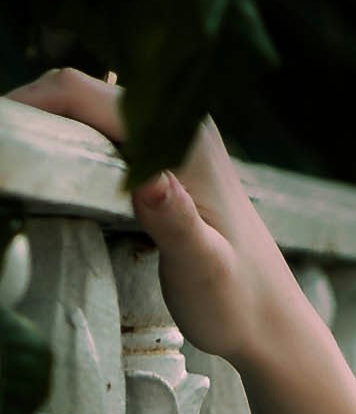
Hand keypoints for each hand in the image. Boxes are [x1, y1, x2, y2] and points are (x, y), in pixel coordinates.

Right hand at [6, 70, 308, 369]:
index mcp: (184, 140)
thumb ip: (176, 224)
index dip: (33, 104)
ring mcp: (172, 138)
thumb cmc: (238, 304)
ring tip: (16, 154)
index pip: (86, 94)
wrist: (271, 323)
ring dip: (49, 123)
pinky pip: (101, 131)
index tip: (1, 134)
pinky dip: (68, 139)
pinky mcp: (164, 158)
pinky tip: (50, 166)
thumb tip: (149, 181)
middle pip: (81, 90)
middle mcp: (179, 124)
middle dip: (34, 110)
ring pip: (89, 107)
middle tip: (2, 149)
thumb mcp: (204, 270)